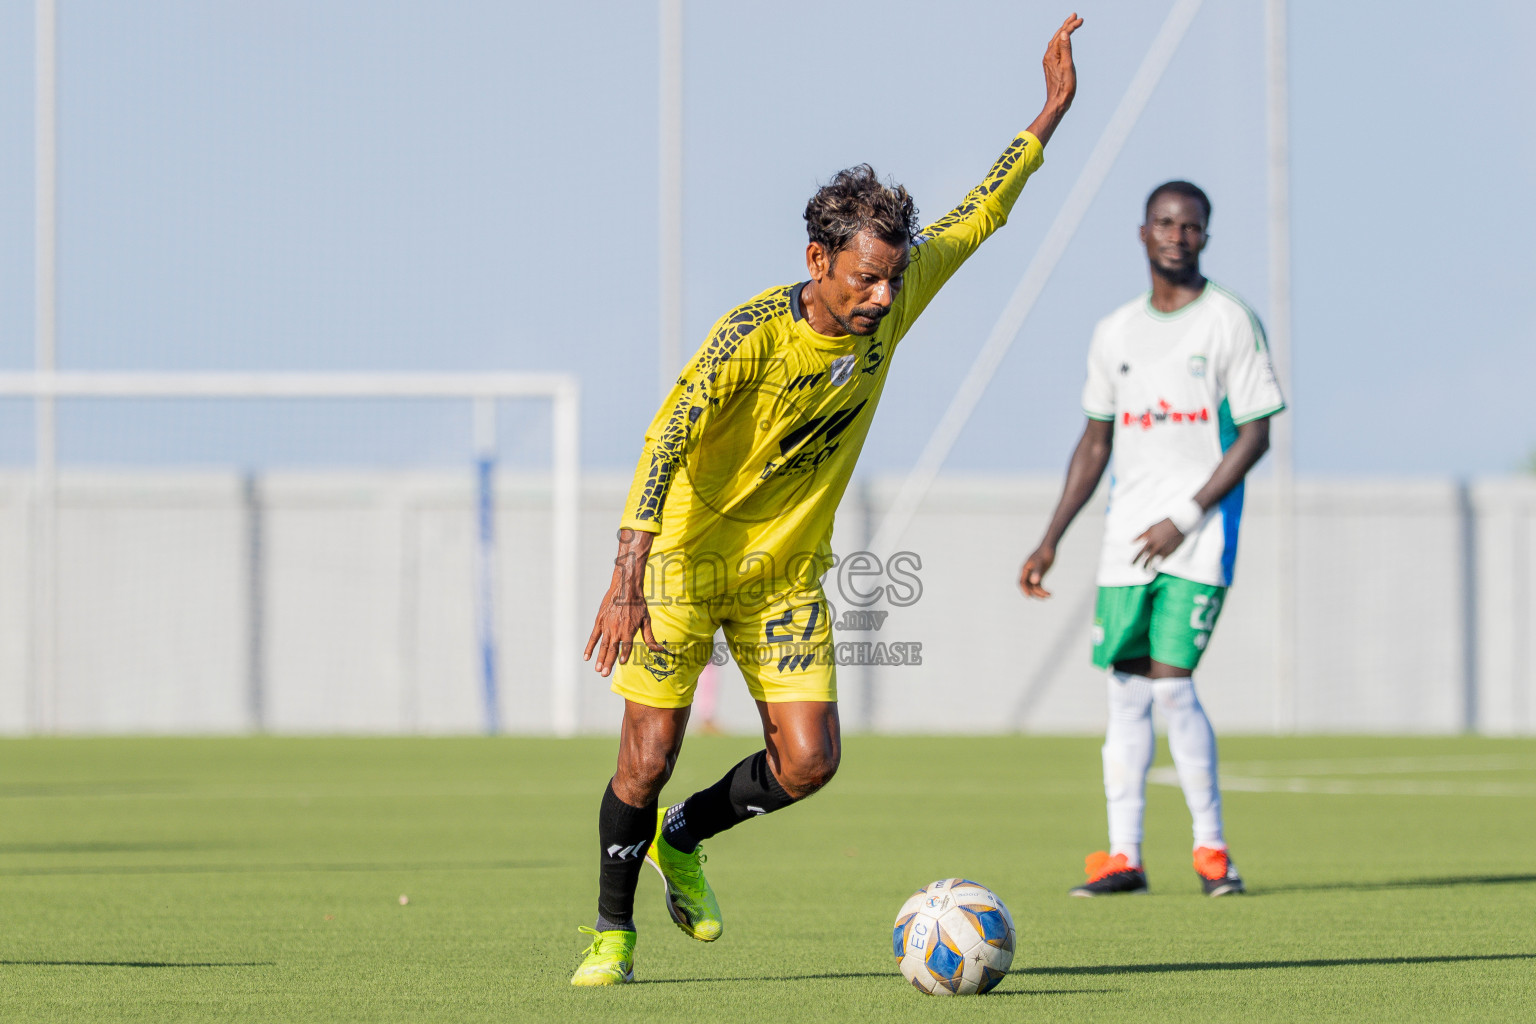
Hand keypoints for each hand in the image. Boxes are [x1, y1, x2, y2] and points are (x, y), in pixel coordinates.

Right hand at [584, 529, 665, 676]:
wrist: (625, 588)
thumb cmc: (638, 605)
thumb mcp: (647, 621)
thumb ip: (650, 637)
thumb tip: (660, 650)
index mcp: (629, 630)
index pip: (626, 646)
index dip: (624, 655)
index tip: (621, 663)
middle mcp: (617, 629)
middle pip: (612, 649)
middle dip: (608, 662)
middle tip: (604, 674)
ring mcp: (607, 626)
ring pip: (602, 645)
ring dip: (600, 658)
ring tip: (598, 669)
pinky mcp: (599, 621)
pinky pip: (594, 637)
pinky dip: (590, 647)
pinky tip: (587, 657)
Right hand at [1019, 544, 1056, 598]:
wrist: (1050, 547)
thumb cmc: (1045, 553)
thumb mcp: (1041, 563)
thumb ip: (1037, 572)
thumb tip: (1034, 582)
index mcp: (1025, 569)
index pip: (1022, 582)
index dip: (1024, 590)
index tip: (1029, 596)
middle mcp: (1028, 573)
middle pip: (1028, 587)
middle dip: (1034, 593)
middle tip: (1043, 597)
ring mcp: (1034, 574)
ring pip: (1034, 587)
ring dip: (1040, 593)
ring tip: (1049, 595)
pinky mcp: (1039, 575)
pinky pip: (1039, 586)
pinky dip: (1043, 590)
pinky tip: (1050, 594)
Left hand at [1042, 13, 1081, 112]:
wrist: (1057, 102)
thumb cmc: (1064, 86)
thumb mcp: (1067, 65)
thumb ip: (1065, 48)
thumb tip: (1063, 33)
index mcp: (1052, 54)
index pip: (1062, 35)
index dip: (1071, 26)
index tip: (1080, 19)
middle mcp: (1048, 56)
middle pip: (1057, 36)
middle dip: (1066, 25)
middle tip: (1075, 16)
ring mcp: (1048, 61)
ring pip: (1055, 41)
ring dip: (1063, 32)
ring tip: (1070, 24)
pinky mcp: (1050, 66)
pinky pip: (1055, 48)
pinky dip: (1061, 41)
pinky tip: (1063, 41)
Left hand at [1132, 519, 1184, 568]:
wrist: (1179, 524)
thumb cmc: (1163, 525)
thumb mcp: (1151, 528)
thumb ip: (1141, 535)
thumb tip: (1132, 542)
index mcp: (1150, 540)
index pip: (1141, 552)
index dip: (1136, 559)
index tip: (1132, 564)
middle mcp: (1157, 546)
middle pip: (1148, 559)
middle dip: (1144, 566)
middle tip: (1142, 569)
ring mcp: (1164, 549)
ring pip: (1156, 559)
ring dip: (1153, 562)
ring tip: (1149, 568)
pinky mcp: (1171, 551)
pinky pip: (1164, 558)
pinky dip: (1161, 560)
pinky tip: (1159, 562)